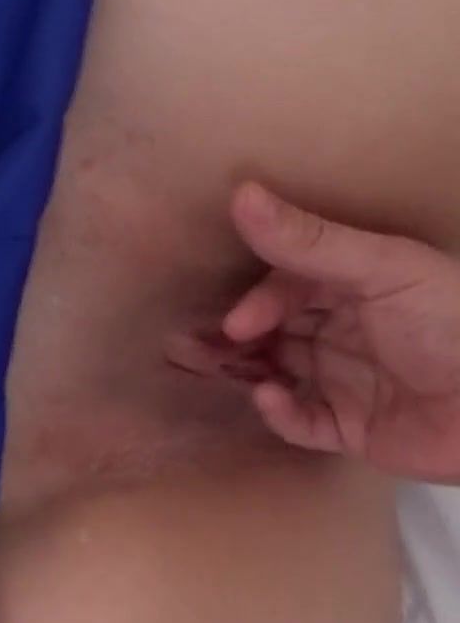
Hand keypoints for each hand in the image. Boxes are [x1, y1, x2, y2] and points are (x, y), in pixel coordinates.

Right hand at [222, 181, 459, 482]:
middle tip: (189, 347)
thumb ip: (309, 242)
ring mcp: (347, 381)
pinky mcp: (351, 430)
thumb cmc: (449, 325)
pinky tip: (270, 400)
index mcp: (358, 287)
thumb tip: (240, 193)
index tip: (236, 323)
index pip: (290, 286)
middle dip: (232, 337)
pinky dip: (280, 413)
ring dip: (243, 371)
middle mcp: (348, 331)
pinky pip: (302, 423)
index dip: (259, 301)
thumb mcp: (381, 271)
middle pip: (275, 329)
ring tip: (211, 373)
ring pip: (278, 372)